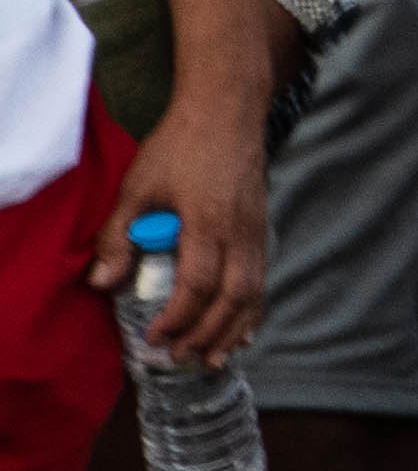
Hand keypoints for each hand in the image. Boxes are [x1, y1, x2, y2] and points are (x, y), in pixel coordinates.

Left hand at [109, 86, 256, 352]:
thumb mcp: (137, 186)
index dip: (176, 318)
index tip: (153, 338)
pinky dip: (251, 310)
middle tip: (178, 356)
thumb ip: (119, 235)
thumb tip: (102, 283)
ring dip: (233, 330)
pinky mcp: (261, 230)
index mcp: (209, 222)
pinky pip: (261, 280)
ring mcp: (256, 232)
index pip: (198, 285)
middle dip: (205, 334)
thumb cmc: (179, 146)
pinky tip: (240, 329)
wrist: (227, 112)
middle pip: (232, 298)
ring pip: (254, 293)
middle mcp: (240, 233)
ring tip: (211, 357)